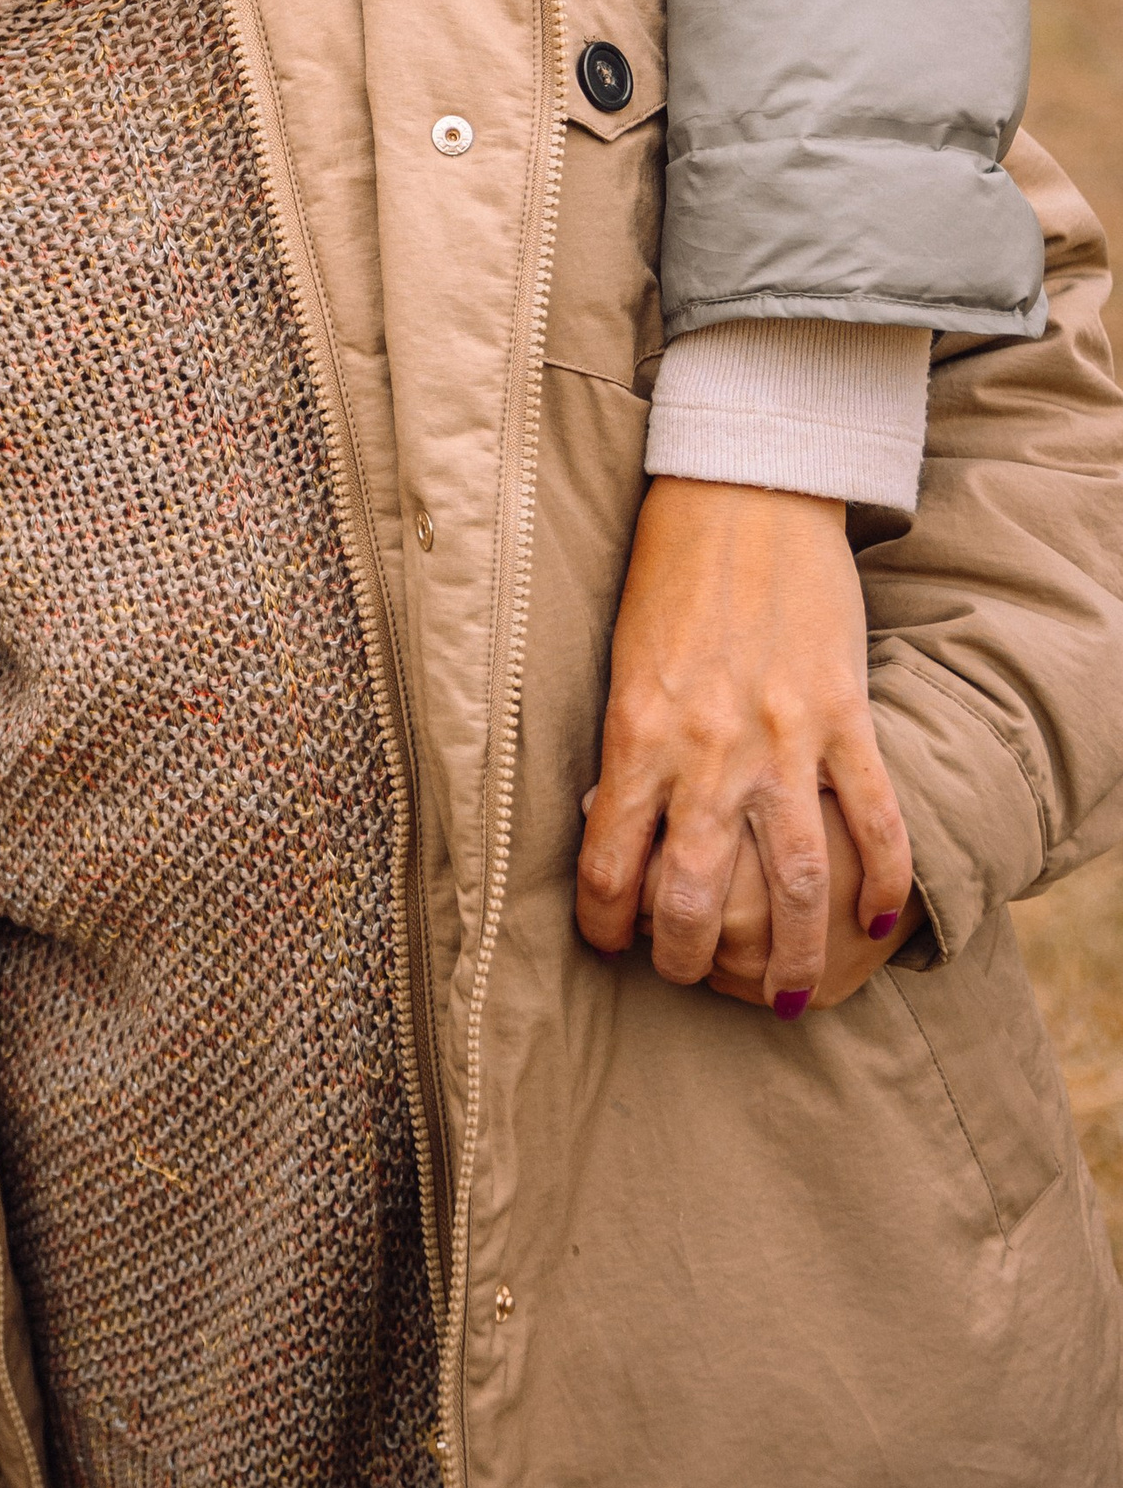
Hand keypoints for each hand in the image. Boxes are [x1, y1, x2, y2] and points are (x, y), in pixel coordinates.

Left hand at [575, 478, 912, 1012]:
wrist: (741, 494)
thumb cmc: (667, 575)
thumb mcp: (622, 665)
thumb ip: (626, 748)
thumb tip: (609, 827)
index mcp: (636, 733)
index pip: (610, 865)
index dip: (607, 925)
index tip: (612, 943)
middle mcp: (706, 749)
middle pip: (698, 897)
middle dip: (693, 959)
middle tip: (696, 978)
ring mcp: (782, 736)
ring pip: (794, 880)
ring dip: (794, 951)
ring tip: (790, 992)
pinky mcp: (843, 715)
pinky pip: (873, 817)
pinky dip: (881, 877)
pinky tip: (876, 920)